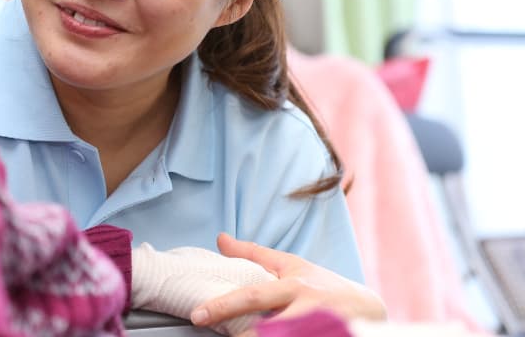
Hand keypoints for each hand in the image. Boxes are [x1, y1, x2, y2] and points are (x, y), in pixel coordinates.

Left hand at [190, 233, 385, 334]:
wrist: (369, 308)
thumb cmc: (321, 284)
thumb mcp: (290, 265)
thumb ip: (253, 255)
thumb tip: (220, 239)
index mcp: (294, 286)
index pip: (252, 296)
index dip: (223, 306)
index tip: (197, 316)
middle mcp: (307, 309)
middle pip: (269, 330)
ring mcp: (320, 329)